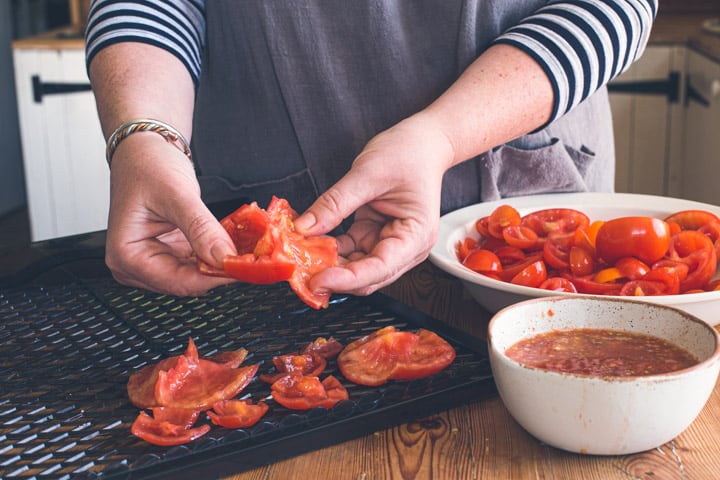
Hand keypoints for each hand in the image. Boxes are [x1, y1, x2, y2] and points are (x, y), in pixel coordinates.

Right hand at [104, 134, 236, 295]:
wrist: (145, 149)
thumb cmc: (147, 164)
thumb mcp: (177, 194)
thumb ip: (201, 229)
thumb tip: (224, 258)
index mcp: (126, 256)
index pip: (178, 282)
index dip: (215, 277)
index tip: (244, 268)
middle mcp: (135, 265)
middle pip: (188, 283)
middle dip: (220, 271)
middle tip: (252, 259)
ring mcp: (152, 261)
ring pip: (196, 276)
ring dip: (220, 264)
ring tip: (246, 251)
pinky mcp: (169, 254)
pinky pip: (197, 263)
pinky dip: (216, 255)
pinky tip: (233, 246)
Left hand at [295, 114, 454, 295]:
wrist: (423, 142)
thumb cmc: (408, 154)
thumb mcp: (366, 174)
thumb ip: (334, 204)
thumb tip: (304, 228)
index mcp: (415, 235)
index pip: (379, 268)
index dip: (346, 279)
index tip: (317, 280)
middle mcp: (407, 247)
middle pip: (368, 276)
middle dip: (335, 275)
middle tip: (301, 271)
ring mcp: (390, 242)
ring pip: (356, 267)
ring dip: (330, 265)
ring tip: (302, 256)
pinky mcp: (375, 235)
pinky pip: (351, 251)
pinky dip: (332, 250)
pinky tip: (311, 243)